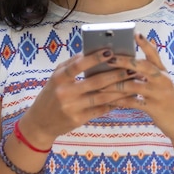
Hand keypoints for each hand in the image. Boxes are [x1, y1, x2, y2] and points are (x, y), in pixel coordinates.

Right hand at [19, 49, 135, 148]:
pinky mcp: (78, 120)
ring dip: (120, 89)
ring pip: (101, 97)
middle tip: (132, 67)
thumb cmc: (51, 94)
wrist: (40, 123)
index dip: (94, 58)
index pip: (78, 65)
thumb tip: (91, 51)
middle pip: (95, 82)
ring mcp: (72, 108)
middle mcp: (65, 93)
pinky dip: (114, 103)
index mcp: (59, 78)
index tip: (110, 51)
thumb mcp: (55, 77)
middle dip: (116, 74)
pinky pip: (100, 109)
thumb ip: (71, 65)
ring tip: (134, 82)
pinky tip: (126, 97)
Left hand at [100, 33, 173, 141]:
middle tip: (109, 58)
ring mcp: (159, 93)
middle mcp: (162, 79)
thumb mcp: (163, 82)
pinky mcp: (155, 107)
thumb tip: (141, 53)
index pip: (154, 54)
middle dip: (124, 62)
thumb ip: (151, 70)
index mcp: (162, 72)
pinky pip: (133, 102)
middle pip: (142, 66)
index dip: (145, 44)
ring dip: (115, 84)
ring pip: (134, 85)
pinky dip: (119, 101)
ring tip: (100, 84)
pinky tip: (108, 100)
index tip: (136, 33)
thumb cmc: (167, 100)